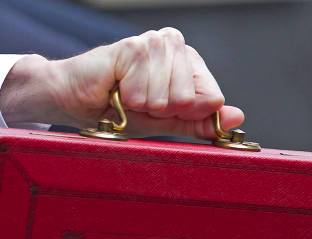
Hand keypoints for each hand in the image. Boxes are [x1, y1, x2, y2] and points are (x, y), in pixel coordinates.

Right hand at [0, 28, 243, 138]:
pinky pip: (145, 90)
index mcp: (187, 61)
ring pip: (169, 96)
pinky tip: (115, 88)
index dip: (184, 113)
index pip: (213, 97)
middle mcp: (174, 44)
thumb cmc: (116, 110)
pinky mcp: (133, 46)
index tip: (160, 109)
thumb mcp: (164, 122)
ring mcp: (154, 42)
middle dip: (161, 110)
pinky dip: (126, 99)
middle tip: (137, 102)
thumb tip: (237, 119)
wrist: (75, 102)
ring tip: (125, 96)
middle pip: (191, 98)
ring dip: (141, 106)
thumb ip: (199, 121)